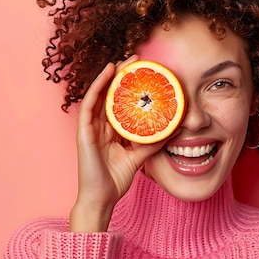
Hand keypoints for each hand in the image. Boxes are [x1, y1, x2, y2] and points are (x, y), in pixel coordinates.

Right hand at [70, 55, 172, 231]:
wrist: (102, 198)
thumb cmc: (115, 180)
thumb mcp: (140, 156)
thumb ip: (153, 141)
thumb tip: (175, 128)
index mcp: (110, 131)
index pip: (119, 102)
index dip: (129, 86)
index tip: (144, 72)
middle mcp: (99, 126)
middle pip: (109, 94)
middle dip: (121, 76)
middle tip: (136, 60)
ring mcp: (89, 128)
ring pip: (98, 95)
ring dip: (108, 76)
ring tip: (122, 62)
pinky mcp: (83, 132)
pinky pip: (89, 105)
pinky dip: (97, 87)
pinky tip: (106, 75)